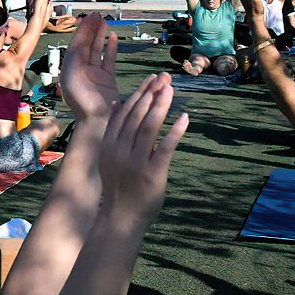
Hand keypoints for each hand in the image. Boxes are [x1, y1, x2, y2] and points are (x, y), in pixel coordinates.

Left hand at [60, 14, 119, 120]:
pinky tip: (113, 38)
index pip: (76, 44)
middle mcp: (81, 70)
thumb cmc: (82, 102)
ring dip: (100, 36)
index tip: (88, 18)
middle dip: (90, 30)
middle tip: (97, 15)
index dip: (82, 30)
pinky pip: (109, 60)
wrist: (97, 121)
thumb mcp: (71, 76)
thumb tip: (78, 41)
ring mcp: (94, 74)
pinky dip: (110, 48)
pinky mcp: (107, 79)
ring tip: (104, 22)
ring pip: (97, 50)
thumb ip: (73, 58)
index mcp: (69, 69)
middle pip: (86, 45)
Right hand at [99, 73, 186, 220]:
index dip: (139, 93)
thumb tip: (117, 104)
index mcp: (109, 144)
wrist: (120, 217)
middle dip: (152, 94)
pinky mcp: (151, 173)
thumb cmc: (119, 185)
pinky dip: (175, 131)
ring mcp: (135, 162)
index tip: (152, 79)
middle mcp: (119, 150)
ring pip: (149, 128)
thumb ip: (115, 130)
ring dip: (162, 106)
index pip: (124, 112)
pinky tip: (185, 118)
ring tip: (172, 90)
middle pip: (137, 116)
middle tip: (166, 77)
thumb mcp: (110, 155)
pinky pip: (164, 148)